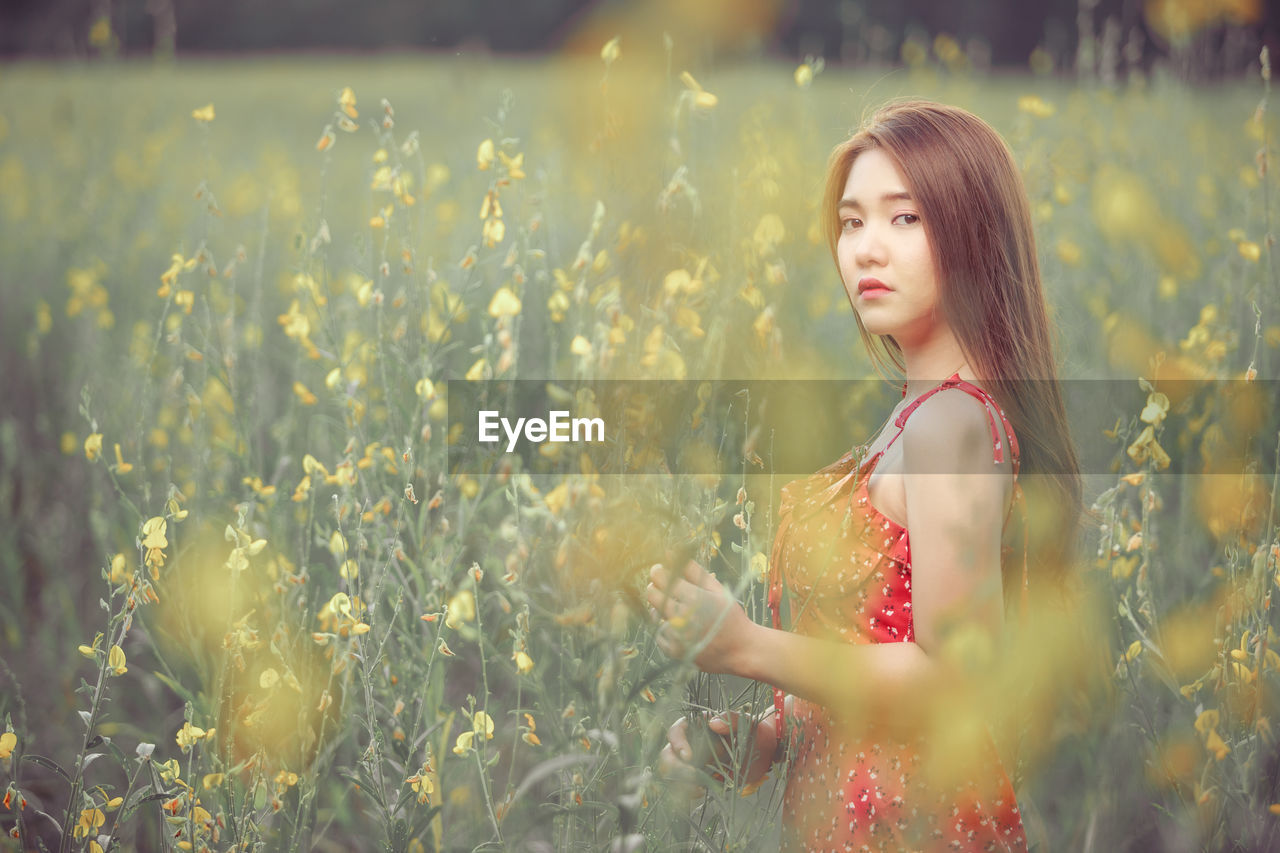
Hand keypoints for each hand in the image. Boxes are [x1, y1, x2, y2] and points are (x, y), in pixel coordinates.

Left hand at [645, 560, 753, 674]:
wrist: (740, 650)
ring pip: (654, 614)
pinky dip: (665, 627)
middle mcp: (682, 617)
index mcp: (693, 598)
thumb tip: (671, 553)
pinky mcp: (674, 650)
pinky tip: (679, 626)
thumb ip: (693, 571)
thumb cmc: (730, 617)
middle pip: (652, 594)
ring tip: (676, 608)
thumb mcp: (717, 590)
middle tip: (666, 587)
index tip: (660, 570)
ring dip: (660, 608)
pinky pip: (659, 633)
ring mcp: (676, 636)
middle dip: (656, 587)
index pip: (661, 578)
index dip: (658, 571)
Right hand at [658, 712, 777, 793]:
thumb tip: (713, 722)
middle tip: (693, 777)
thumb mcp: (746, 722)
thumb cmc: (754, 731)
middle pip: (669, 754)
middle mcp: (690, 742)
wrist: (764, 751)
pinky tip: (701, 791)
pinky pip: (686, 785)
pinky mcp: (700, 776)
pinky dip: (689, 791)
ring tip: (698, 788)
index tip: (688, 756)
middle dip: (675, 767)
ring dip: (680, 782)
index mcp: (697, 725)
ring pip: (673, 772)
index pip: (676, 731)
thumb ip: (730, 718)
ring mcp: (694, 761)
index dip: (677, 743)